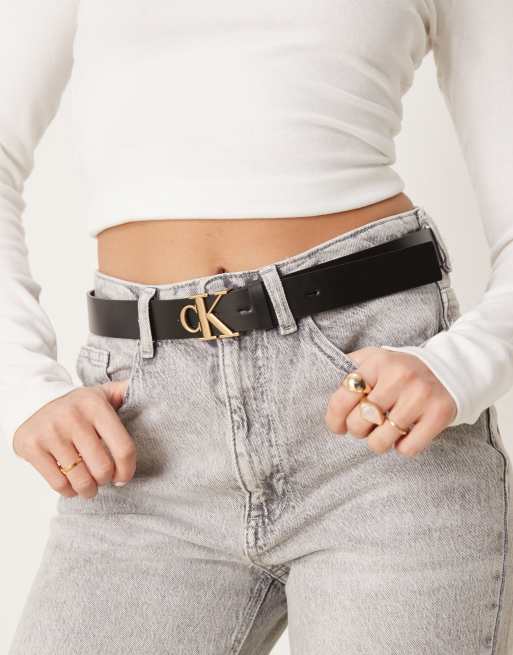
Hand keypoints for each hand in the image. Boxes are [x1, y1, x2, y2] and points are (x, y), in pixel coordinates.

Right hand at [12, 379, 134, 497]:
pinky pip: (58, 483)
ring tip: (89, 486)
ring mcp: (50, 432)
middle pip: (102, 468)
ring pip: (80, 480)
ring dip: (88, 489)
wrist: (33, 401)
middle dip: (106, 480)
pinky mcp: (32, 446)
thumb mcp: (103, 393)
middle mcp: (73, 416)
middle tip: (103, 478)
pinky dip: (68, 491)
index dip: (127, 470)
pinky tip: (71, 485)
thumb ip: (127, 391)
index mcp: (95, 405)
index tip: (123, 477)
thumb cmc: (78, 406)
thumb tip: (154, 391)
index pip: (123, 448)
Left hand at [325, 347, 456, 456]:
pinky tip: (405, 434)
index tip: (337, 426)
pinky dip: (402, 448)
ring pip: (381, 441)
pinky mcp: (439, 415)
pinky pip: (408, 449)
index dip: (334, 419)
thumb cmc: (401, 370)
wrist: (450, 368)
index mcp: (377, 362)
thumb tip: (322, 387)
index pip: (342, 398)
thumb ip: (349, 369)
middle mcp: (399, 376)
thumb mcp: (375, 358)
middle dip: (358, 430)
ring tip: (385, 430)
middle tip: (367, 424)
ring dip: (379, 441)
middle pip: (359, 423)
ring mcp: (420, 396)